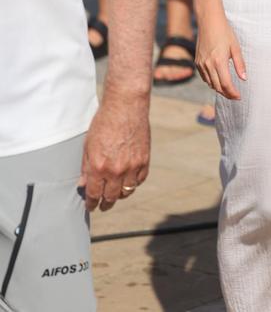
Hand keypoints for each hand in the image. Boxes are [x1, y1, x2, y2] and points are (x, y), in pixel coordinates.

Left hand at [79, 90, 149, 212]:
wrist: (125, 106)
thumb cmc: (104, 121)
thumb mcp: (88, 144)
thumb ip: (86, 167)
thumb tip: (83, 185)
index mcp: (99, 167)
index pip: (94, 194)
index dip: (91, 204)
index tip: (91, 206)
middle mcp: (116, 170)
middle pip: (111, 197)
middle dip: (105, 203)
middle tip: (103, 205)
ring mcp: (132, 166)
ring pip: (127, 192)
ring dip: (120, 195)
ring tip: (116, 194)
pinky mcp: (144, 160)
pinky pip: (140, 180)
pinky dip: (134, 183)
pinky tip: (129, 181)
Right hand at [196, 17, 246, 99]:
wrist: (209, 22)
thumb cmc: (224, 32)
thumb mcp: (235, 47)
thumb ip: (240, 64)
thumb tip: (244, 79)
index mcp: (219, 61)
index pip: (226, 84)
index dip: (233, 93)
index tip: (239, 96)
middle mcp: (208, 64)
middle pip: (217, 87)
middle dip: (227, 94)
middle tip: (235, 96)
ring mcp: (201, 64)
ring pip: (210, 84)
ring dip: (219, 89)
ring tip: (228, 90)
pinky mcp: (197, 62)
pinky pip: (204, 77)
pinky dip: (211, 82)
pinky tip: (218, 80)